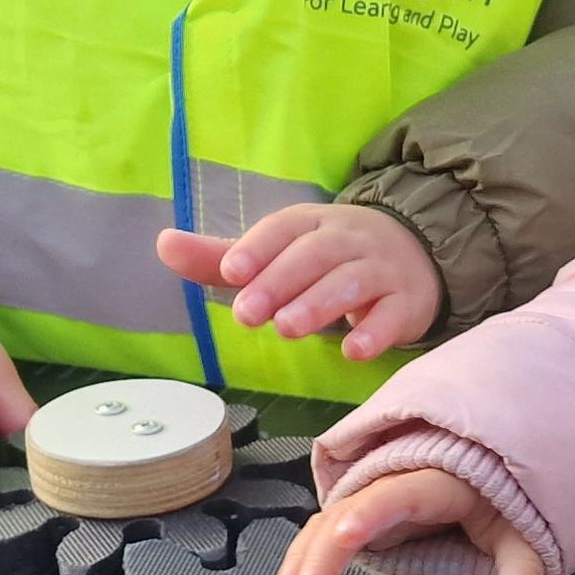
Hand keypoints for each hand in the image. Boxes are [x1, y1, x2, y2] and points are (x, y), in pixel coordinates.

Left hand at [155, 203, 440, 359]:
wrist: (411, 255)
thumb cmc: (327, 258)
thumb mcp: (276, 253)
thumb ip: (221, 257)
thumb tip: (163, 244)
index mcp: (311, 222)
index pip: (283, 229)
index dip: (258, 248)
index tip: (231, 272)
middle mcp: (347, 239)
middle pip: (315, 255)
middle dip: (279, 283)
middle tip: (247, 316)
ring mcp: (381, 269)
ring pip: (352, 282)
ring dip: (319, 304)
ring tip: (287, 329)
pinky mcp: (406, 302)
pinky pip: (393, 315)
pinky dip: (375, 332)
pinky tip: (353, 352)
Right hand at [274, 468, 543, 574]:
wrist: (489, 480)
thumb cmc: (502, 506)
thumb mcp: (523, 539)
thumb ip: (521, 574)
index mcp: (432, 482)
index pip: (391, 497)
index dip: (365, 516)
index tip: (343, 538)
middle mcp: (390, 485)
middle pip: (342, 516)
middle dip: (316, 560)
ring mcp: (369, 498)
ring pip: (322, 525)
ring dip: (298, 565)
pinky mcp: (358, 516)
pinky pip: (322, 534)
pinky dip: (302, 562)